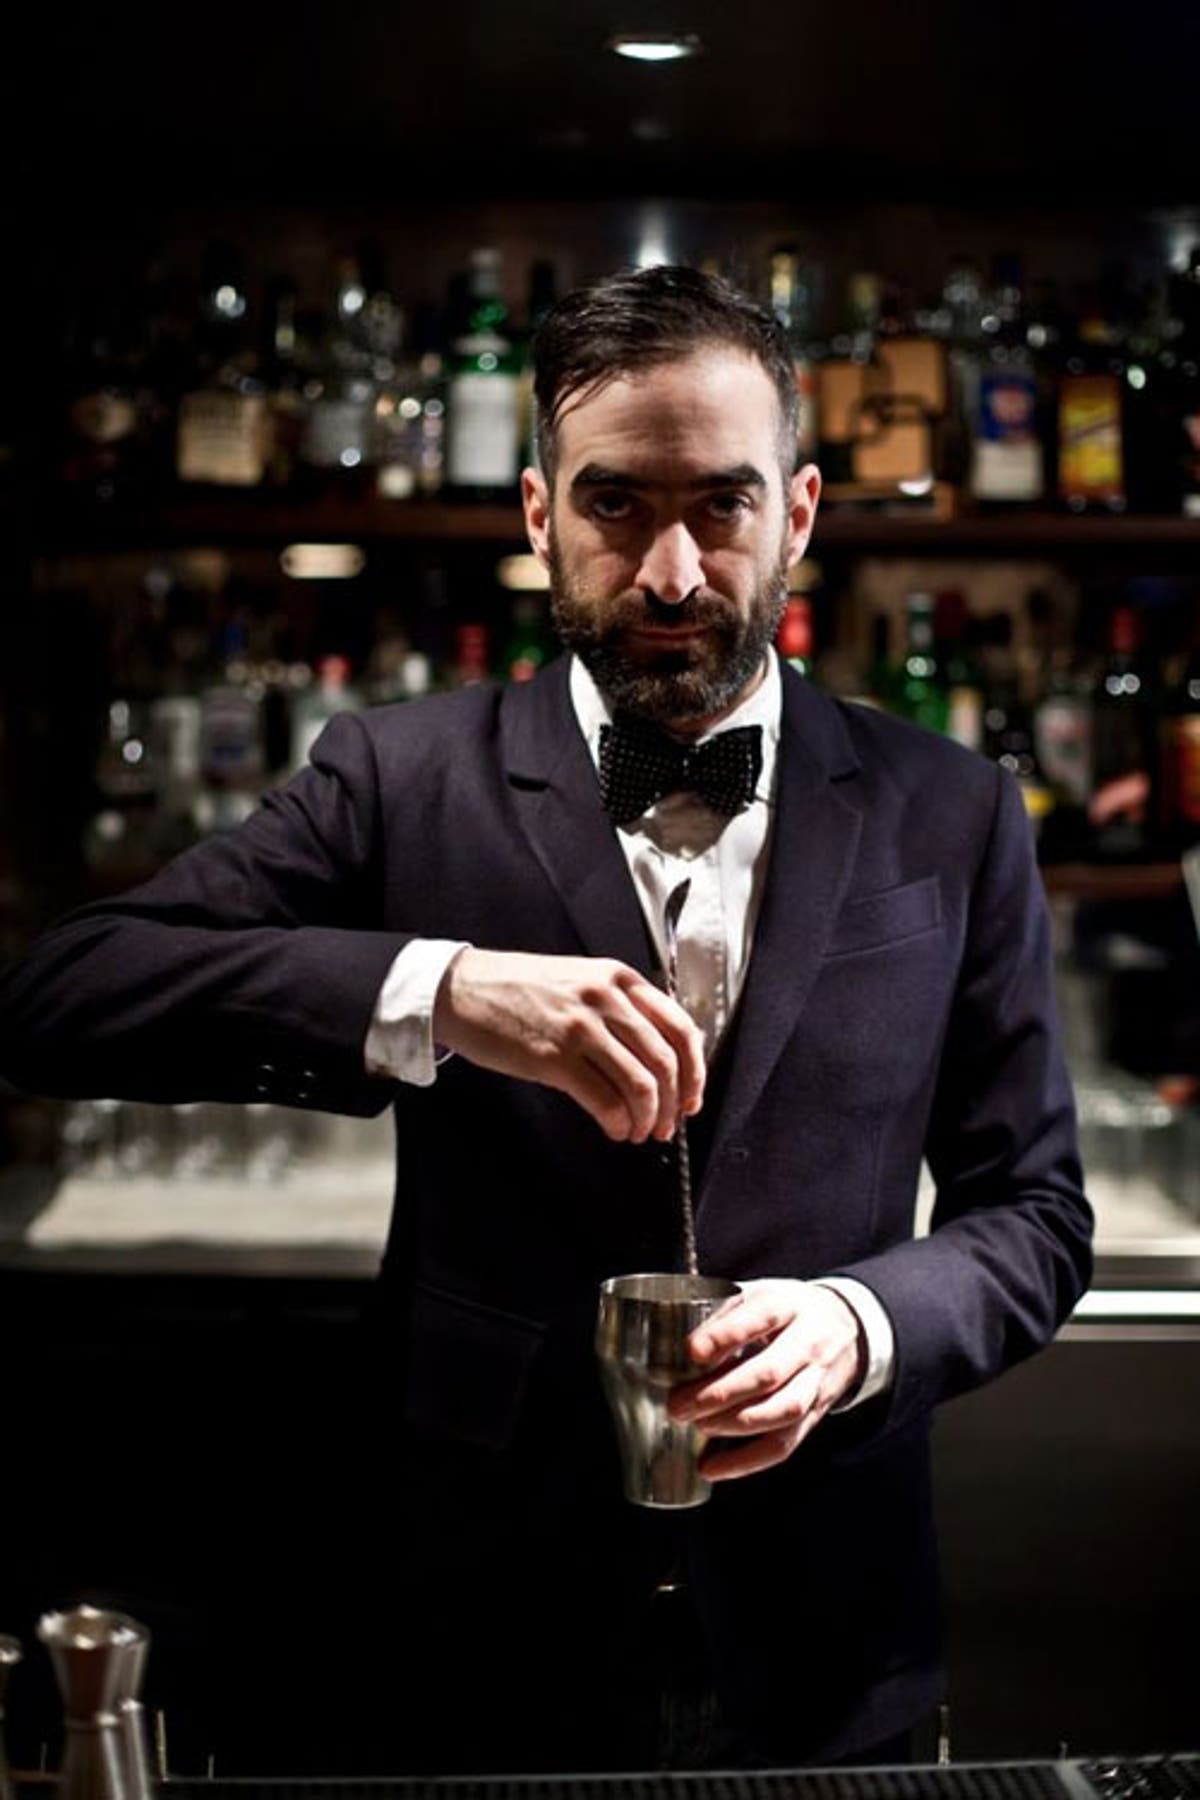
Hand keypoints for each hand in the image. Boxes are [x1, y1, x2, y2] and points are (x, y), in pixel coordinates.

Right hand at [433, 947, 705, 1143]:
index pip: (679, 1027)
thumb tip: (659, 1058)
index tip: (691, 1097)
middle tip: (667, 1125)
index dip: (695, 1071)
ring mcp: (580, 1027)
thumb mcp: (580, 980)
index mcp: (618, 978)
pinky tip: (614, 1129)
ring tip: (638, 1132)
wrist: (461, 988)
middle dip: (674, 1104)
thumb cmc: (519, 989)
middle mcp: (605, 998)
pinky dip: (618, 1123)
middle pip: (665, 1062)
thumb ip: (620, 1008)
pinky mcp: (553, 1057)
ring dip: (647, 1118)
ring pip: (640, 1084)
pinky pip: (604, 1099)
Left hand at [668, 1279, 865, 1479]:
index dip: (725, 1336)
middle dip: (720, 1393)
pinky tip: (713, 1468)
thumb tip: (678, 1351)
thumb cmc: (786, 1310)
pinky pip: (785, 1443)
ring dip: (734, 1425)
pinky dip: (746, 1460)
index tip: (691, 1351)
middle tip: (679, 1404)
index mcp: (789, 1306)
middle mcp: (809, 1343)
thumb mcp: (759, 1294)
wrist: (844, 1326)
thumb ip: (723, 1316)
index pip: (761, 1316)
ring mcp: (817, 1382)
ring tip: (698, 1426)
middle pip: (769, 1373)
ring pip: (782, 1411)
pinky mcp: (816, 1414)